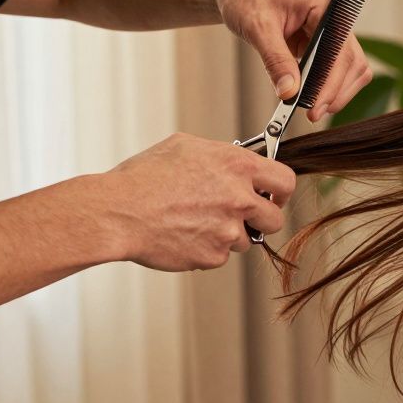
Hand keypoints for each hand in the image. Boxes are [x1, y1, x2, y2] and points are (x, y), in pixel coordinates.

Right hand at [104, 133, 296, 270]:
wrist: (117, 212)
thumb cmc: (143, 178)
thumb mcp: (185, 147)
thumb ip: (221, 155)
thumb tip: (237, 159)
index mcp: (237, 166)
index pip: (285, 180)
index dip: (280, 190)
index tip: (273, 195)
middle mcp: (239, 198)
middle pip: (275, 217)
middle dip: (262, 219)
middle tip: (243, 216)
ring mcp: (228, 229)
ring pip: (245, 239)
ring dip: (228, 234)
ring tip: (195, 222)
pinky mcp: (214, 255)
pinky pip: (221, 255)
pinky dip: (206, 248)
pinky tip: (183, 235)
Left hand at [212, 0, 372, 122]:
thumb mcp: (257, 27)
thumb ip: (275, 60)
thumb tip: (290, 92)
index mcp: (324, 4)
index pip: (339, 49)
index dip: (330, 81)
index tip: (315, 105)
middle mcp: (335, 16)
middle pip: (353, 61)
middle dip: (336, 91)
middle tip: (313, 113)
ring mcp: (332, 31)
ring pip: (352, 68)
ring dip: (337, 91)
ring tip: (313, 108)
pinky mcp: (324, 44)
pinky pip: (337, 69)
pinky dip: (328, 86)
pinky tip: (311, 97)